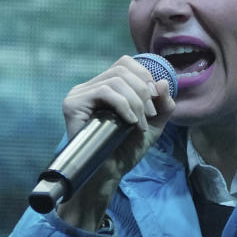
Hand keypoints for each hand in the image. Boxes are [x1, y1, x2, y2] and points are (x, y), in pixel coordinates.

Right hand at [57, 55, 175, 228]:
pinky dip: (123, 105)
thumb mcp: (153, 125)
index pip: (125, 63)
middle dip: (143, 91)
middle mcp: (89, 87)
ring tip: (140, 123)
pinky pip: (103, 91)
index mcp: (105, 87)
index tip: (154, 103)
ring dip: (135, 102)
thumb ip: (163, 105)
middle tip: (150, 115)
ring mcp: (79, 94)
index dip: (144, 77)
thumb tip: (163, 82)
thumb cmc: (126, 150)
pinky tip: (130, 122)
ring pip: (115, 80)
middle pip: (122, 69)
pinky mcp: (73, 104)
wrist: (108, 173)